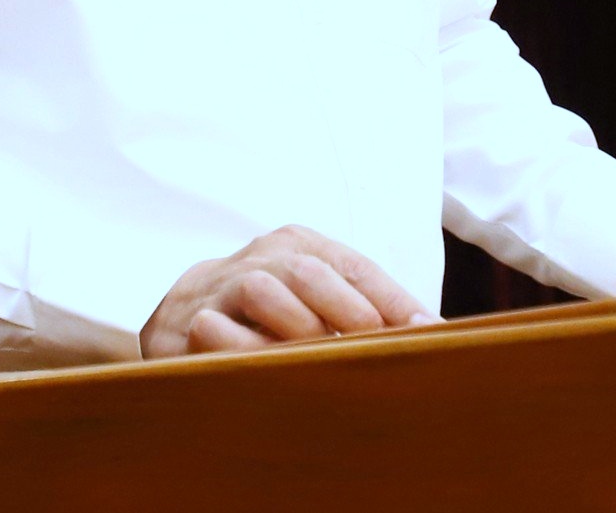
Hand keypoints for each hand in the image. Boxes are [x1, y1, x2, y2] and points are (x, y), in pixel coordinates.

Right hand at [141, 225, 433, 356]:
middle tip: (377, 346)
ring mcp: (224, 284)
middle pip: (311, 273)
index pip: (355, 266)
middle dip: (349, 310)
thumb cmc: (269, 307)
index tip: (429, 331)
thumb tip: (427, 334)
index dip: (393, 299)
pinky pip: (216, 329)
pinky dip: (245, 349)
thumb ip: (359, 307)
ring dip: (297, 327)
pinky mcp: (189, 320)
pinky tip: (269, 372)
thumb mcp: (313, 293)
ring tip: (324, 361)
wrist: (185, 306)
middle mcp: (265, 256)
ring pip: (264, 292)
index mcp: (302, 243)